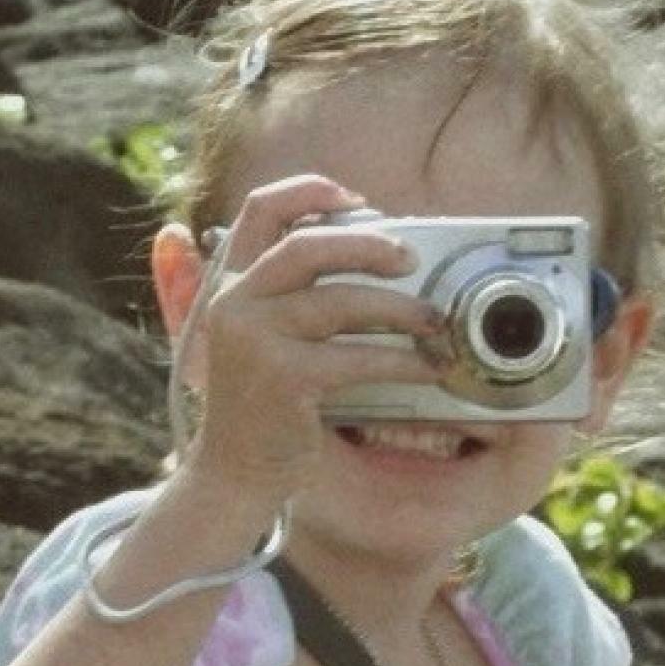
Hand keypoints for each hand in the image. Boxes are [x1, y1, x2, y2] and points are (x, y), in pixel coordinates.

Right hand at [173, 177, 455, 513]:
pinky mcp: (284, 378)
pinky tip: (427, 366)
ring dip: (399, 308)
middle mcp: (235, 302)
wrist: (235, 474)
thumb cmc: (265, 404)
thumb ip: (292, 293)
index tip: (360, 201)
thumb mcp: (263, 337)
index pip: (263, 209)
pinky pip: (357, 357)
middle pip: (309, 244)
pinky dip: (401, 360)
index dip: (313, 191)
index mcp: (230, 282)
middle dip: (369, 245)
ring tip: (434, 321)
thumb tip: (366, 251)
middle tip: (411, 260)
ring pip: (342, 301)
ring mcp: (255, 339)